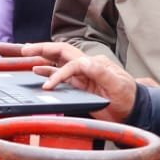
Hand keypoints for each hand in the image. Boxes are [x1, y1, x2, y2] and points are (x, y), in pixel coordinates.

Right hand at [21, 42, 138, 121]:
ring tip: (27, 53)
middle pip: (62, 52)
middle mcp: (87, 66)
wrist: (133, 111)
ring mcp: (82, 76)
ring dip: (43, 56)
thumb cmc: (128, 98)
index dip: (58, 73)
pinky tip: (37, 70)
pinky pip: (61, 74)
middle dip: (44, 49)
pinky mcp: (79, 86)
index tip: (48, 87)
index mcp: (95, 64)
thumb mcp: (118, 85)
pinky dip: (48, 71)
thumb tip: (84, 62)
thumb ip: (102, 73)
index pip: (72, 63)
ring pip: (59, 61)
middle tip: (26, 49)